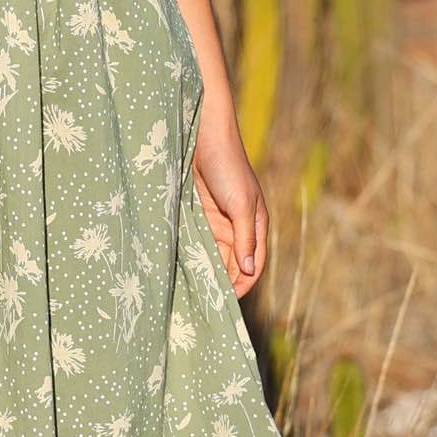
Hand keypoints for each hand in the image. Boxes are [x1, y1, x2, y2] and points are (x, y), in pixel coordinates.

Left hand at [190, 106, 268, 300]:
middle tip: (205, 303)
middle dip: (222, 281)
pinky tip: (181, 267)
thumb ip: (245, 238)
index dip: (243, 284)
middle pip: (231, 263)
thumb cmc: (227, 165)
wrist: (199, 133)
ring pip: (212, 254)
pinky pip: (195, 239)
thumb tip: (248, 271)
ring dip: (204, 269)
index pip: (253, 264)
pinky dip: (191, 253)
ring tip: (191, 291)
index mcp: (255, 224)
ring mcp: (215, 219)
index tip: (226, 303)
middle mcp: (236, 225)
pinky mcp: (195, 212)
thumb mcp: (241, 204)